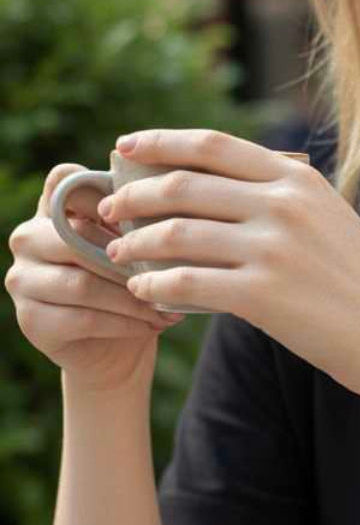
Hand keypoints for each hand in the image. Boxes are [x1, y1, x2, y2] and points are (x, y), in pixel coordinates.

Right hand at [4, 163, 182, 396]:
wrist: (119, 345)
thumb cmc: (134, 281)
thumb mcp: (139, 242)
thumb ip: (138, 216)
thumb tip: (171, 197)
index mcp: (52, 208)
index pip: (67, 180)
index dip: (108, 194)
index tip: (151, 213)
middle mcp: (27, 237)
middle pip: (77, 237)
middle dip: (130, 258)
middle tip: (172, 273)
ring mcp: (21, 279)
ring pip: (83, 283)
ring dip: (133, 297)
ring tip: (168, 304)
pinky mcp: (30, 320)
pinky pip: (84, 318)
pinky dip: (126, 322)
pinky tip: (154, 324)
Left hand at [101, 128, 359, 399]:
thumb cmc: (358, 279)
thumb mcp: (330, 217)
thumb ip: (281, 193)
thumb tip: (217, 178)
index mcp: (298, 180)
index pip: (214, 145)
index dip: (161, 141)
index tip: (124, 146)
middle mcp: (284, 206)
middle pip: (184, 185)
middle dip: (133, 194)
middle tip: (109, 209)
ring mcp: (273, 250)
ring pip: (176, 233)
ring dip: (135, 242)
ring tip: (119, 253)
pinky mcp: (262, 296)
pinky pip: (185, 283)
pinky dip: (154, 284)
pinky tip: (143, 290)